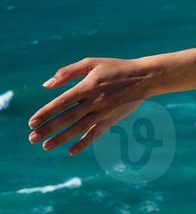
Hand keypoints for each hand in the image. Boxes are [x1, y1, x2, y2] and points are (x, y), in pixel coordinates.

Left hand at [30, 58, 158, 155]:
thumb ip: (67, 72)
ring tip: (45, 146)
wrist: (145, 77)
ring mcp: (104, 112)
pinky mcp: (112, 119)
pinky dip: (84, 143)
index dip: (46, 113)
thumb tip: (46, 85)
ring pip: (79, 128)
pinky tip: (71, 151)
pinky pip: (96, 133)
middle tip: (32, 138)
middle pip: (67, 117)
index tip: (32, 123)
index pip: (62, 102)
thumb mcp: (91, 63)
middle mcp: (95, 101)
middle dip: (48, 129)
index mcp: (88, 86)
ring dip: (61, 138)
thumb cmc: (115, 68)